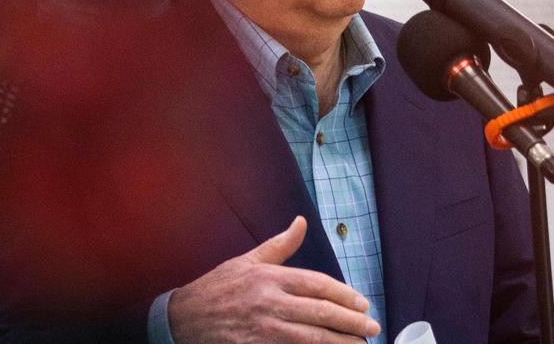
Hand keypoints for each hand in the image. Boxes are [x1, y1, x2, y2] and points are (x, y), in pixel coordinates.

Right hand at [169, 216, 380, 343]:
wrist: (183, 319)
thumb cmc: (217, 289)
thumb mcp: (247, 261)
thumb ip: (279, 246)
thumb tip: (301, 223)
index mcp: (269, 277)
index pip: (317, 285)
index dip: (344, 295)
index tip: (362, 303)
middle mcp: (269, 302)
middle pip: (320, 313)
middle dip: (350, 322)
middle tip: (371, 327)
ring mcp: (263, 329)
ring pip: (311, 338)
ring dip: (339, 342)